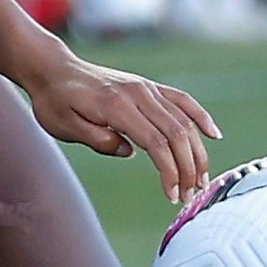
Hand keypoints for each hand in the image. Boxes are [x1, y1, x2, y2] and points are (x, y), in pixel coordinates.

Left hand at [19, 56, 219, 204]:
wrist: (53, 69)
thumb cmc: (54, 101)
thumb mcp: (64, 126)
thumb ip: (97, 140)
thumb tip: (129, 152)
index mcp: (116, 105)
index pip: (155, 142)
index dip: (169, 170)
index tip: (172, 195)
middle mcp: (137, 93)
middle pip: (175, 133)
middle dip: (188, 168)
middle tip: (189, 196)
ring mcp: (145, 88)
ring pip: (183, 120)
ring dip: (197, 151)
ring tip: (201, 179)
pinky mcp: (148, 87)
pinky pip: (182, 100)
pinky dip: (200, 116)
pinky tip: (213, 134)